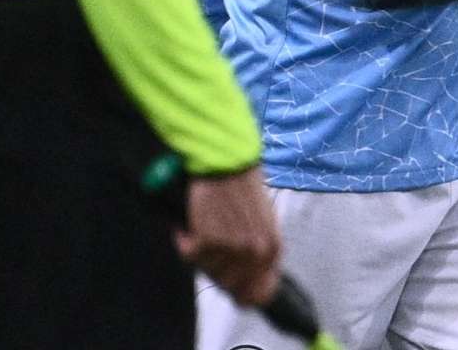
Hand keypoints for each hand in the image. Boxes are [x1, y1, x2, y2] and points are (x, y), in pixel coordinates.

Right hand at [180, 166, 281, 306]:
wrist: (228, 163)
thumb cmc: (244, 189)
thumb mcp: (263, 223)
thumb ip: (259, 253)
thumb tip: (247, 288)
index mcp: (273, 249)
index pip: (259, 294)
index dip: (243, 295)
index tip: (233, 291)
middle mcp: (255, 253)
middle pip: (229, 286)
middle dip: (218, 270)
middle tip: (212, 247)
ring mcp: (232, 248)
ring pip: (207, 271)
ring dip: (201, 253)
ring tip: (206, 227)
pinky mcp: (207, 240)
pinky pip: (188, 254)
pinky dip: (184, 240)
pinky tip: (191, 225)